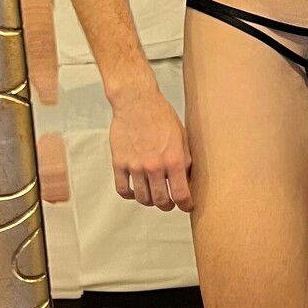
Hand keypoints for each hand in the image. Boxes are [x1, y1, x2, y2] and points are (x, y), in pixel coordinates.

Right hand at [108, 80, 192, 211]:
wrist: (136, 101)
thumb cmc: (160, 115)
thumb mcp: (182, 137)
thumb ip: (185, 160)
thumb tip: (187, 180)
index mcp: (173, 160)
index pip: (181, 194)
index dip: (186, 205)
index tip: (187, 206)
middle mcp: (154, 166)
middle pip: (161, 201)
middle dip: (168, 205)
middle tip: (170, 203)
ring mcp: (135, 166)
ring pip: (143, 198)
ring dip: (150, 201)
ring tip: (153, 196)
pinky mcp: (119, 163)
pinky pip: (123, 190)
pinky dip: (130, 194)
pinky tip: (135, 190)